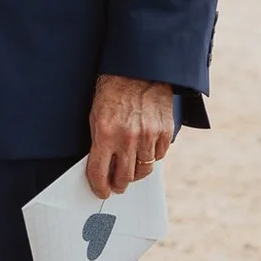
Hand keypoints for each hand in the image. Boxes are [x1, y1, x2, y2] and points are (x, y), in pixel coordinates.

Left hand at [86, 74, 174, 198]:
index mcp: (105, 133)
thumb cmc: (113, 91)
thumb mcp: (96, 115)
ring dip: (136, 173)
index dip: (99, 187)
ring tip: (131, 169)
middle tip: (117, 185)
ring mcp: (148, 136)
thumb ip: (99, 142)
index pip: (99, 172)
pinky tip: (145, 151)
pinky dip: (151, 157)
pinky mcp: (164, 132)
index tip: (101, 191)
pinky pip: (158, 156)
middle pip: (124, 177)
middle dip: (118, 185)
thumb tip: (101, 166)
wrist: (139, 70)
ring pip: (143, 171)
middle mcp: (127, 138)